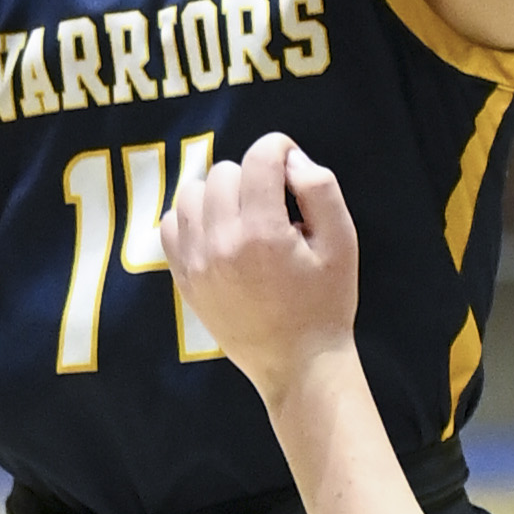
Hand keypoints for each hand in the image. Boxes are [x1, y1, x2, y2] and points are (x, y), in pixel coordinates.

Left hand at [161, 133, 360, 405]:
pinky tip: (219, 232)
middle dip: (252, 175)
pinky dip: (192, 218)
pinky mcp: (183, 279)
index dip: (280, 149)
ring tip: (244, 214)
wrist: (298, 364)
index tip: (291, 167)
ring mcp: (196, 262)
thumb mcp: (343, 241)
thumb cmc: (326, 302)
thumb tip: (290, 160)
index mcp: (263, 232)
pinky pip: (170, 225)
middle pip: (224, 171)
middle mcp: (221, 243)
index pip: (259, 157)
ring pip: (191, 193)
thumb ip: (320, 189)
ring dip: (219, 193)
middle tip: (274, 202)